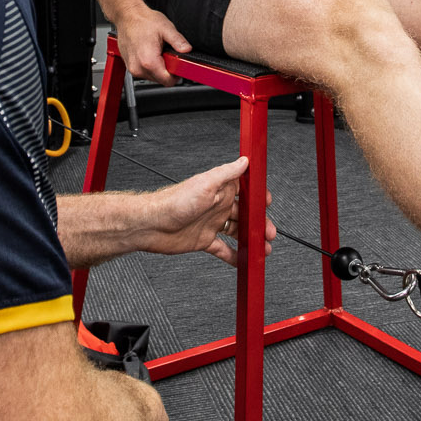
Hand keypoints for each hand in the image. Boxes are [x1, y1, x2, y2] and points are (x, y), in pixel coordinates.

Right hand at [117, 6, 189, 84]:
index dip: (177, 74)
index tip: (178, 64)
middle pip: (161, 80)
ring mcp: (133, 68)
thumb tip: (187, 50)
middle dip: (168, 69)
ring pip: (153, 77)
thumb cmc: (143, 21)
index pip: (168, 81)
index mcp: (149, 61)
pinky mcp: (130, 66)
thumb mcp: (166, 29)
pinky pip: (145, 72)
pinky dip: (150, 65)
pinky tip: (150, 52)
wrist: (127, 17)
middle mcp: (138, 68)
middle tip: (167, 53)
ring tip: (157, 51)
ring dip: (159, 67)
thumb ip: (179, 41)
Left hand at [134, 156, 274, 265]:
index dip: (257, 198)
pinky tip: (242, 260)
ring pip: (237, 232)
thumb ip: (227, 173)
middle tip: (269, 233)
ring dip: (250, 239)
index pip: (244, 191)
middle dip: (258, 223)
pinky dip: (233, 255)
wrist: (152, 225)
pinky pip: (222, 249)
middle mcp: (216, 206)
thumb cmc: (174, 202)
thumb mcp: (205, 184)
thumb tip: (244, 161)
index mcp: (219, 191)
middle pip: (244, 214)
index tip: (268, 203)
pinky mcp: (203, 240)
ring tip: (262, 248)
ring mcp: (210, 224)